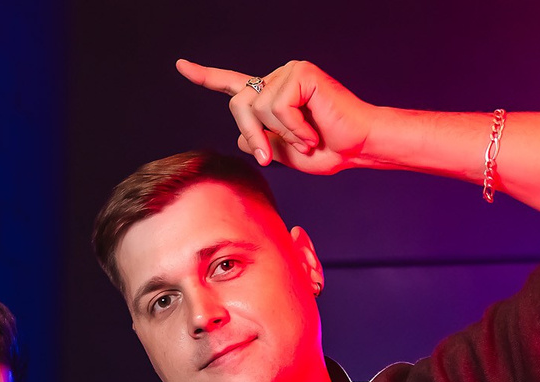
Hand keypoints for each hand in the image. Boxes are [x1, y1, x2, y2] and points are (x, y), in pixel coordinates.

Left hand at [176, 58, 375, 174]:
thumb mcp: (283, 153)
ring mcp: (289, 72)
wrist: (357, 147)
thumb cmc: (326, 151)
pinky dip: (294, 128)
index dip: (206, 77)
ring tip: (306, 140)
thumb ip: (259, 144)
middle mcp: (277, 79)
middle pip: (238, 105)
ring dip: (282, 134)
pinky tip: (312, 132)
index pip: (232, 85)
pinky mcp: (301, 73)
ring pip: (258, 108)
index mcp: (270, 96)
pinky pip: (278, 107)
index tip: (181, 66)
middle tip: (272, 157)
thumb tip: (239, 137)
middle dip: (252, 135)